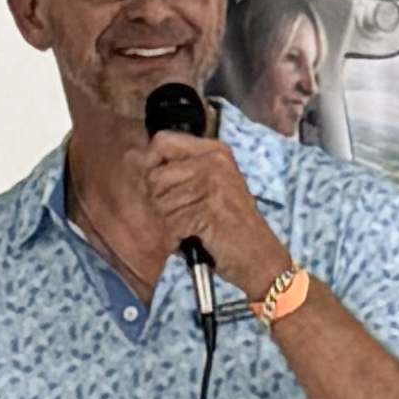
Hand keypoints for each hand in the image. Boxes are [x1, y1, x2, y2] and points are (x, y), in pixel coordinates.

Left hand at [141, 132, 294, 288]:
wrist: (258, 256)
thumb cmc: (230, 226)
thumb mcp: (210, 188)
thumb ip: (181, 173)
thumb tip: (140, 167)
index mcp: (214, 151)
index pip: (162, 141)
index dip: (149, 165)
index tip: (154, 187)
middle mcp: (214, 162)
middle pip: (156, 175)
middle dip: (157, 203)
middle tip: (175, 217)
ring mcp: (213, 184)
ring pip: (160, 201)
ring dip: (167, 223)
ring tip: (185, 230)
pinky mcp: (209, 209)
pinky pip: (172, 222)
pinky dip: (173, 238)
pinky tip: (186, 241)